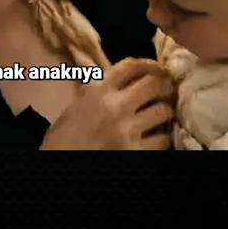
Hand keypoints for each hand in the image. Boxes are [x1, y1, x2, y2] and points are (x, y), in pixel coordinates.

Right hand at [41, 57, 174, 149]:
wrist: (62, 164)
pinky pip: (163, 139)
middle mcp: (116, 105)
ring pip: (163, 111)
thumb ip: (93, 93)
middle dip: (162, 85)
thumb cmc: (62, 139)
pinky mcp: (136, 151)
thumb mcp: (74, 108)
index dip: (148, 63)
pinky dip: (162, 138)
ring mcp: (128, 129)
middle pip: (153, 83)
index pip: (130, 66)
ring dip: (164, 112)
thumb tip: (108, 80)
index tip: (157, 67)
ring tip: (160, 115)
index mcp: (98, 91)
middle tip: (165, 89)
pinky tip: (156, 138)